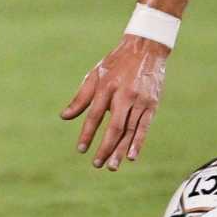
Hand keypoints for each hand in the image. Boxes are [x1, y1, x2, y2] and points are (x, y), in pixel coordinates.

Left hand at [60, 35, 168, 171]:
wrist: (145, 50)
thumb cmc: (115, 65)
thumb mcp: (94, 76)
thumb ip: (80, 98)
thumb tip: (64, 117)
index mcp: (106, 87)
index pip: (94, 115)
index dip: (87, 133)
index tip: (81, 150)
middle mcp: (123, 95)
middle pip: (114, 126)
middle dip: (105, 147)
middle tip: (96, 164)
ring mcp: (139, 100)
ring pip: (129, 129)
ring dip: (120, 149)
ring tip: (111, 165)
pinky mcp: (152, 104)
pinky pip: (144, 127)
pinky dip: (138, 142)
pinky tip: (132, 156)